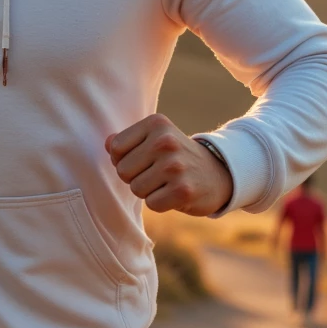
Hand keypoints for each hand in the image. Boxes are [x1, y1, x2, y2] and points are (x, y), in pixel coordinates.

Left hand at [106, 115, 232, 215]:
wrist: (219, 173)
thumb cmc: (177, 157)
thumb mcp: (155, 139)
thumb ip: (127, 140)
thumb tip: (107, 143)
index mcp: (156, 123)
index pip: (116, 148)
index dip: (125, 159)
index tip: (145, 158)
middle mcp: (165, 141)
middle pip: (123, 171)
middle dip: (136, 177)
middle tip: (158, 173)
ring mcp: (175, 166)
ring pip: (136, 189)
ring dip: (149, 191)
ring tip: (167, 182)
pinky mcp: (183, 190)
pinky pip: (152, 204)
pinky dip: (161, 203)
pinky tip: (175, 193)